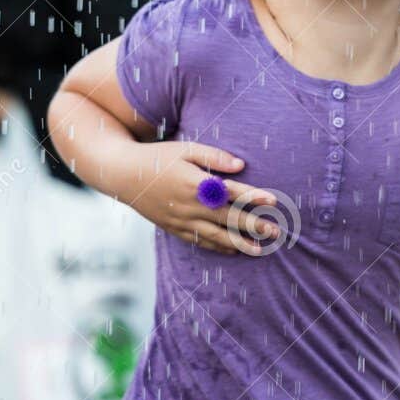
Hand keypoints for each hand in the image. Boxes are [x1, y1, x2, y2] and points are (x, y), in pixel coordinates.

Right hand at [129, 141, 285, 256]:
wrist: (123, 174)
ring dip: (239, 244)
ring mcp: (181, 220)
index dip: (254, 197)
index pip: (231, 192)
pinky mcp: (174, 228)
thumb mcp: (186, 149)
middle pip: (228, 218)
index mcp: (195, 183)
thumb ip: (214, 157)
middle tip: (276, 232)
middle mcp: (190, 205)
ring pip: (215, 236)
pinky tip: (233, 250)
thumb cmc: (158, 157)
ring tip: (260, 250)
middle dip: (254, 226)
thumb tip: (241, 165)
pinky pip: (200, 241)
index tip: (274, 201)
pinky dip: (218, 247)